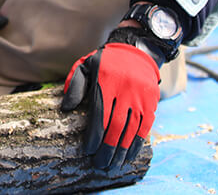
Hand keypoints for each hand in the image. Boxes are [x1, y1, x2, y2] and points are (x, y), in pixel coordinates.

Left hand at [60, 41, 160, 169]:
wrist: (136, 52)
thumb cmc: (105, 62)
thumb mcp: (85, 65)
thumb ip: (75, 85)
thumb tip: (66, 108)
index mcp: (106, 81)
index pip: (100, 113)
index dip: (94, 134)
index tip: (88, 150)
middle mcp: (125, 90)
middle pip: (116, 125)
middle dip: (108, 148)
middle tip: (100, 164)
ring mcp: (140, 97)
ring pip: (131, 129)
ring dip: (122, 150)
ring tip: (114, 166)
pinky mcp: (151, 103)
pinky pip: (145, 128)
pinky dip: (137, 144)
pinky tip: (130, 156)